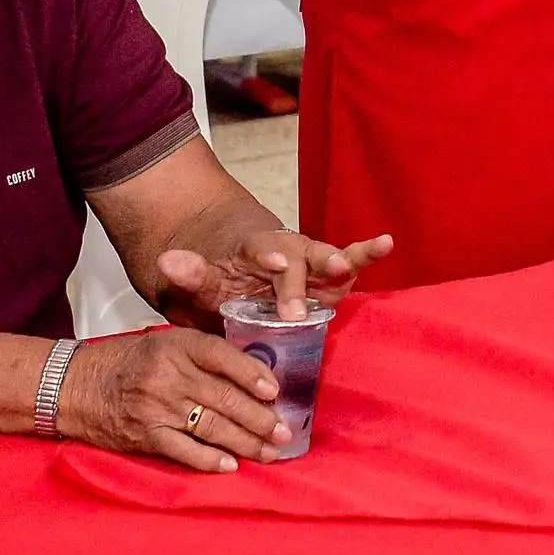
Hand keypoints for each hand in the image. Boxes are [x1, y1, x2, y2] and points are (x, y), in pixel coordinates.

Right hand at [55, 324, 290, 470]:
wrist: (77, 386)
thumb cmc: (127, 362)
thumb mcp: (164, 342)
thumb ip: (201, 354)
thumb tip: (251, 374)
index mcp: (176, 345)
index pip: (222, 356)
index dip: (252, 373)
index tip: (276, 390)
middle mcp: (169, 375)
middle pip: (224, 397)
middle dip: (260, 418)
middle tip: (285, 431)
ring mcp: (157, 407)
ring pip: (212, 426)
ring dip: (245, 442)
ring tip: (270, 451)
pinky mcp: (146, 436)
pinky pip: (185, 451)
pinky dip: (210, 460)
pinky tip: (231, 465)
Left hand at [151, 227, 392, 325]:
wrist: (237, 262)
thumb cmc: (221, 278)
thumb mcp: (200, 281)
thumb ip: (188, 273)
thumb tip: (166, 261)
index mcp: (252, 250)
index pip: (259, 249)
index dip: (269, 255)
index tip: (276, 263)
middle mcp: (285, 249)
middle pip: (296, 260)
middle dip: (298, 283)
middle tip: (296, 312)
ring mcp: (308, 261)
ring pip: (325, 257)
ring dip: (338, 260)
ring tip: (347, 264)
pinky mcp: (327, 274)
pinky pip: (349, 262)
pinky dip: (367, 252)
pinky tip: (386, 242)